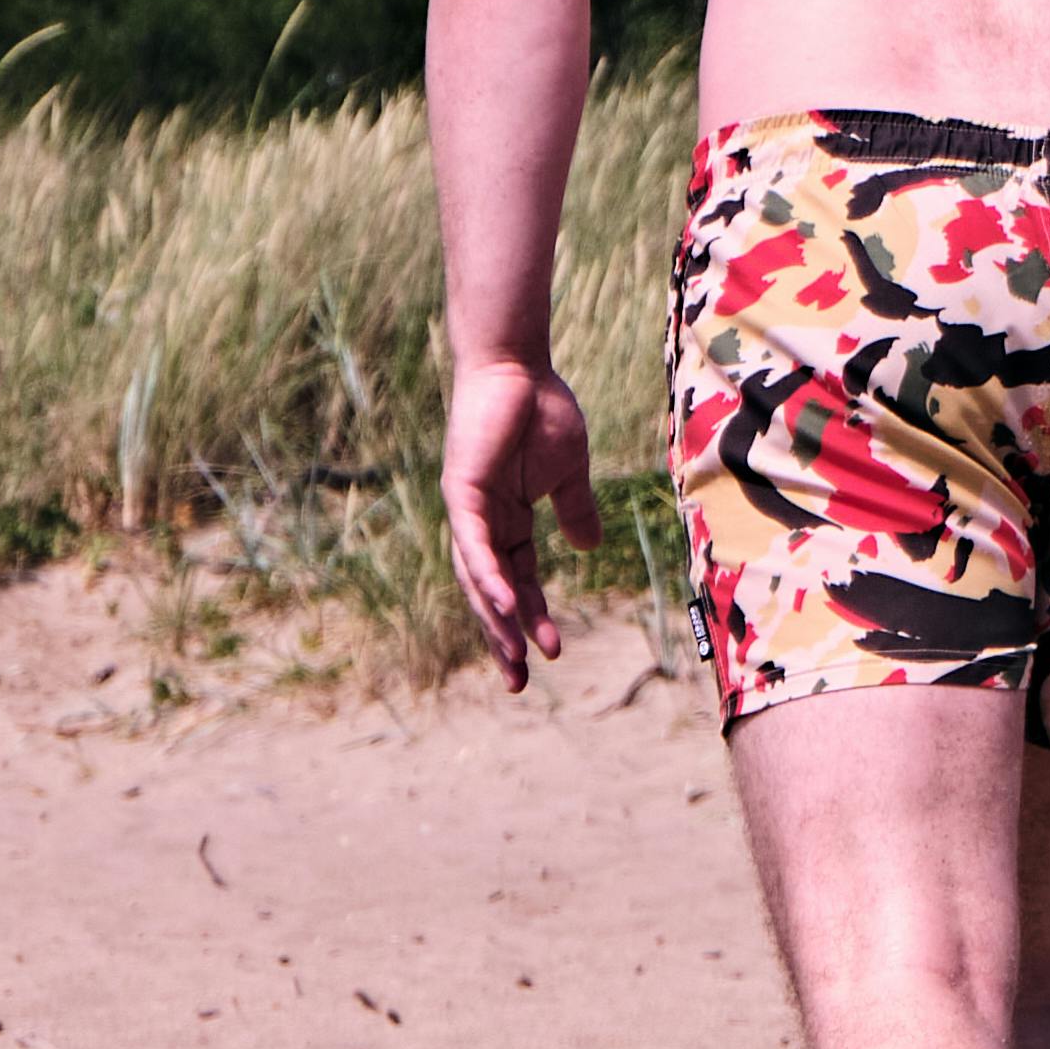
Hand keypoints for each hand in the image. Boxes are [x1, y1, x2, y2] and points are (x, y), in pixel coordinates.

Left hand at [440, 352, 606, 686]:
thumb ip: (575, 510)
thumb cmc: (542, 409)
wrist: (518, 366)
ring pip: (478, 577)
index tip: (551, 655)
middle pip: (490, 591)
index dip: (532, 617)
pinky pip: (473, 545)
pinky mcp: (461, 491)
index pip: (518, 580)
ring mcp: (467, 509)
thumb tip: (588, 546)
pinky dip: (487, 577)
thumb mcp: (569, 472)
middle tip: (518, 682)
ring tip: (516, 656)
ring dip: (496, 618)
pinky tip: (506, 604)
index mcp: (506, 520)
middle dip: (504, 637)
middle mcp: (481, 522)